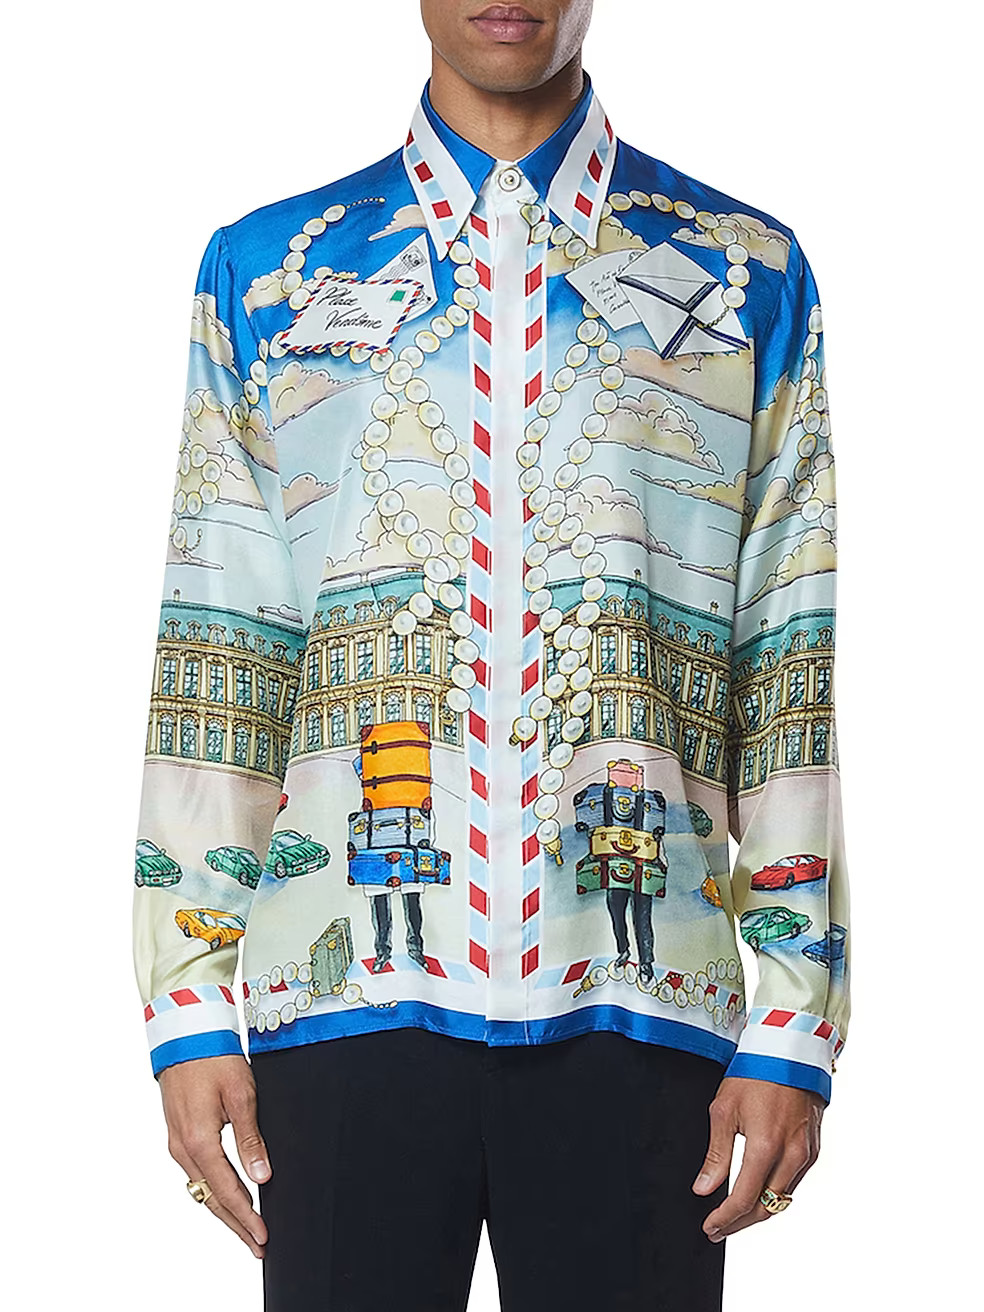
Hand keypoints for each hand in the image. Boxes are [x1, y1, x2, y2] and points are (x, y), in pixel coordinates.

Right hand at [159, 1053, 271, 1257]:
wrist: (185, 1037)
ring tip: (246, 1228)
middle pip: (211, 1199)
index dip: (246, 1216)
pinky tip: (226, 1197)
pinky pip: (196, 1175)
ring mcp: (178, 1144)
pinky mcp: (178, 1137)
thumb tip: (261, 1177)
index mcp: (199, 1141)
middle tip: (257, 1245)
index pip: (227, 1191)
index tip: (262, 1236)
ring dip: (224, 1211)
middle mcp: (183, 1149)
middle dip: (235, 1225)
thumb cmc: (214, 1060)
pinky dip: (213, 1191)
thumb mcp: (240, 1096)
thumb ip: (250, 1139)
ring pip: (202, 1189)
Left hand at [692, 1076, 823, 1241]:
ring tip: (734, 1214)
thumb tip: (704, 1189)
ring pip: (782, 1199)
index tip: (709, 1229)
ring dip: (758, 1211)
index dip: (725, 1219)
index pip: (745, 1200)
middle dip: (740, 1223)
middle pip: (766, 1208)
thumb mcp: (724, 1109)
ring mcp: (807, 1154)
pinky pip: (794, 1182)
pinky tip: (758, 1191)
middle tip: (718, 1230)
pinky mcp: (814, 1149)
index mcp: (766, 1147)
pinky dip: (774, 1193)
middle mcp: (792, 1156)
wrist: (789, 1051)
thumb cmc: (754, 1073)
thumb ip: (717, 1154)